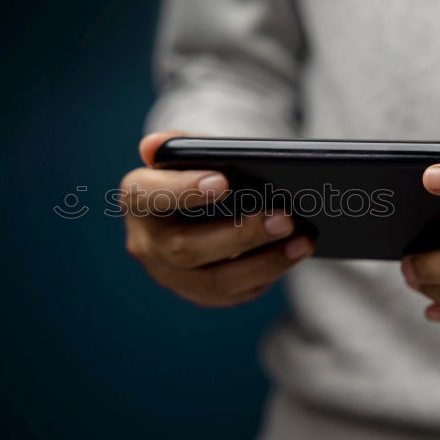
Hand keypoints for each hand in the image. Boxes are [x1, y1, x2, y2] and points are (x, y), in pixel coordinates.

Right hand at [122, 131, 313, 306]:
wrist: (198, 206)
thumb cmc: (196, 172)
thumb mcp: (190, 152)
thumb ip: (180, 145)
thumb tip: (152, 147)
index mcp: (137, 199)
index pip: (148, 196)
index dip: (184, 190)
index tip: (224, 181)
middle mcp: (145, 244)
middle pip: (185, 248)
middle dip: (240, 234)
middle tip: (285, 217)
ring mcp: (170, 275)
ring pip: (214, 281)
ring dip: (263, 262)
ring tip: (302, 241)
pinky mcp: (199, 294)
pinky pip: (233, 293)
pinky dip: (267, 274)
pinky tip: (296, 254)